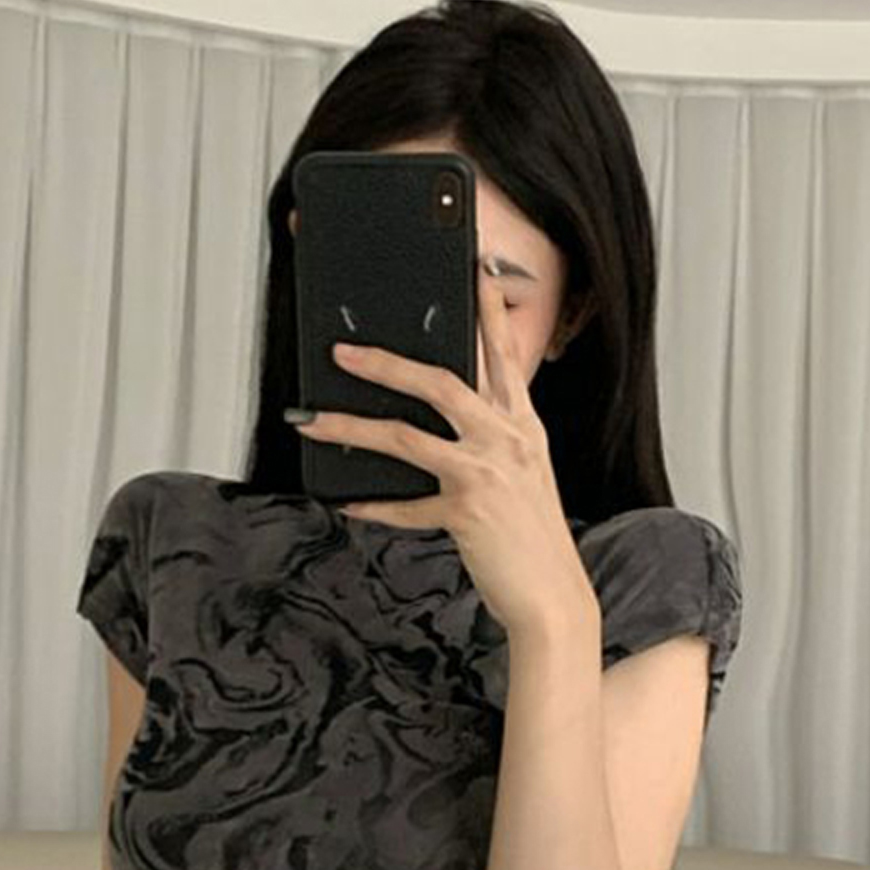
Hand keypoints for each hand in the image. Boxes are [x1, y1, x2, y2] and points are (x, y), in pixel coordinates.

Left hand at [290, 256, 597, 640]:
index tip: (472, 273)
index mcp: (524, 427)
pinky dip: (373, 505)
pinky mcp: (466, 512)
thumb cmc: (535, 540)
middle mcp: (507, 441)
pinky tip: (347, 503)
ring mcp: (486, 474)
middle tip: (345, 350)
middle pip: (442, 381)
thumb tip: (442, 424)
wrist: (554, 597)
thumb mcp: (524, 478)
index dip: (486, 312)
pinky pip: (405, 504)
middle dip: (388, 362)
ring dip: (353, 425)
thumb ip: (491, 443)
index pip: (504, 356)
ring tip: (314, 419)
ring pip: (407, 436)